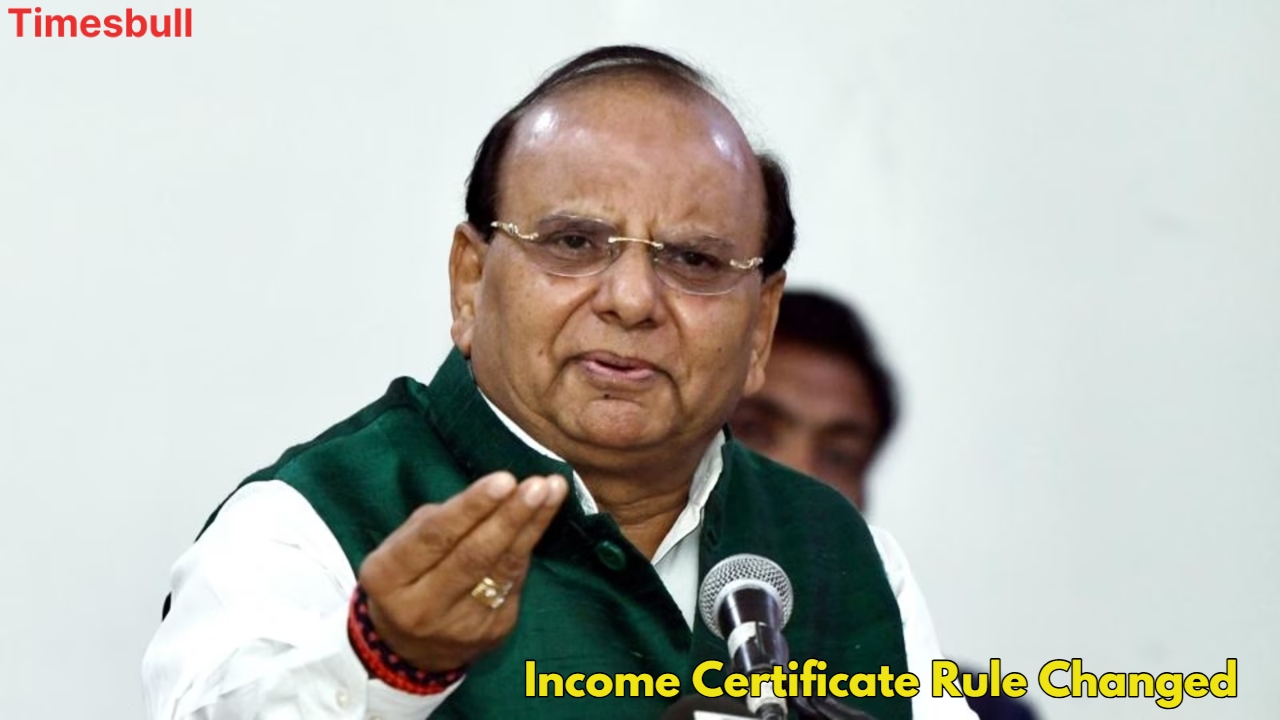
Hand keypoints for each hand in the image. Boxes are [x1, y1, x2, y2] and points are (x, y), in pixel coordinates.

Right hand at [357, 471, 568, 671]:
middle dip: (510, 517)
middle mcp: (421, 607)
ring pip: (502, 570)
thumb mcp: (401, 545)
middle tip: (538, 485)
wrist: (408, 648)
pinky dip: (528, 548)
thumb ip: (439, 520)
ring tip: (554, 491)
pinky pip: (514, 582)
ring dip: (532, 527)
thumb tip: (491, 495)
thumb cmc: (405, 577)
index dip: (472, 507)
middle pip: (473, 556)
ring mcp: (459, 626)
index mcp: (387, 578)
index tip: (504, 480)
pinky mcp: (492, 633)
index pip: (435, 536)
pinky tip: (542, 520)